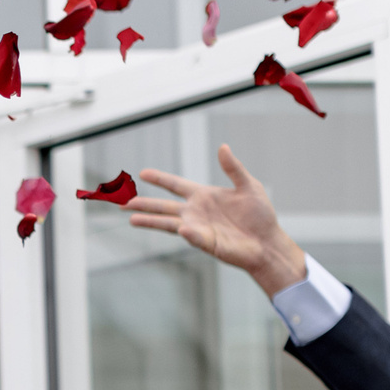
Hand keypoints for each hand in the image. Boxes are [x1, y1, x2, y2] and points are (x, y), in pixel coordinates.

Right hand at [122, 146, 307, 296]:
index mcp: (203, 196)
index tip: (142, 173)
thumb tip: (223, 147)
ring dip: (150, 221)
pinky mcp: (206, 242)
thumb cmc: (260, 215)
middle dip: (143, 204)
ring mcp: (198, 228)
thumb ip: (233, 168)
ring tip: (131, 219)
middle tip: (121, 202)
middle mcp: (195, 212)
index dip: (160, 179)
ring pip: (167, 223)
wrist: (267, 242)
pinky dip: (189, 232)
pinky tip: (182, 228)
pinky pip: (194, 236)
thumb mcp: (249, 186)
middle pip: (163, 206)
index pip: (176, 185)